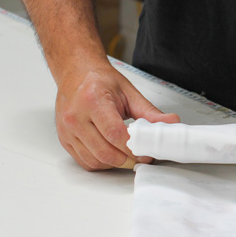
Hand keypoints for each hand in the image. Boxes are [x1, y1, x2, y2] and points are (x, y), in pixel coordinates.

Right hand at [55, 64, 179, 169]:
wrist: (75, 73)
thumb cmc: (100, 80)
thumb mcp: (128, 92)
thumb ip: (150, 112)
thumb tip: (171, 123)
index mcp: (92, 100)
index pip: (115, 134)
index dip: (134, 148)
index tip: (146, 151)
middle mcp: (75, 116)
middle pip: (105, 152)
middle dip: (127, 160)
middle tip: (140, 156)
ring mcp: (67, 130)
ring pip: (95, 161)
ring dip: (114, 164)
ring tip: (127, 155)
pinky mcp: (64, 139)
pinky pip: (85, 161)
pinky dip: (101, 163)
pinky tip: (111, 154)